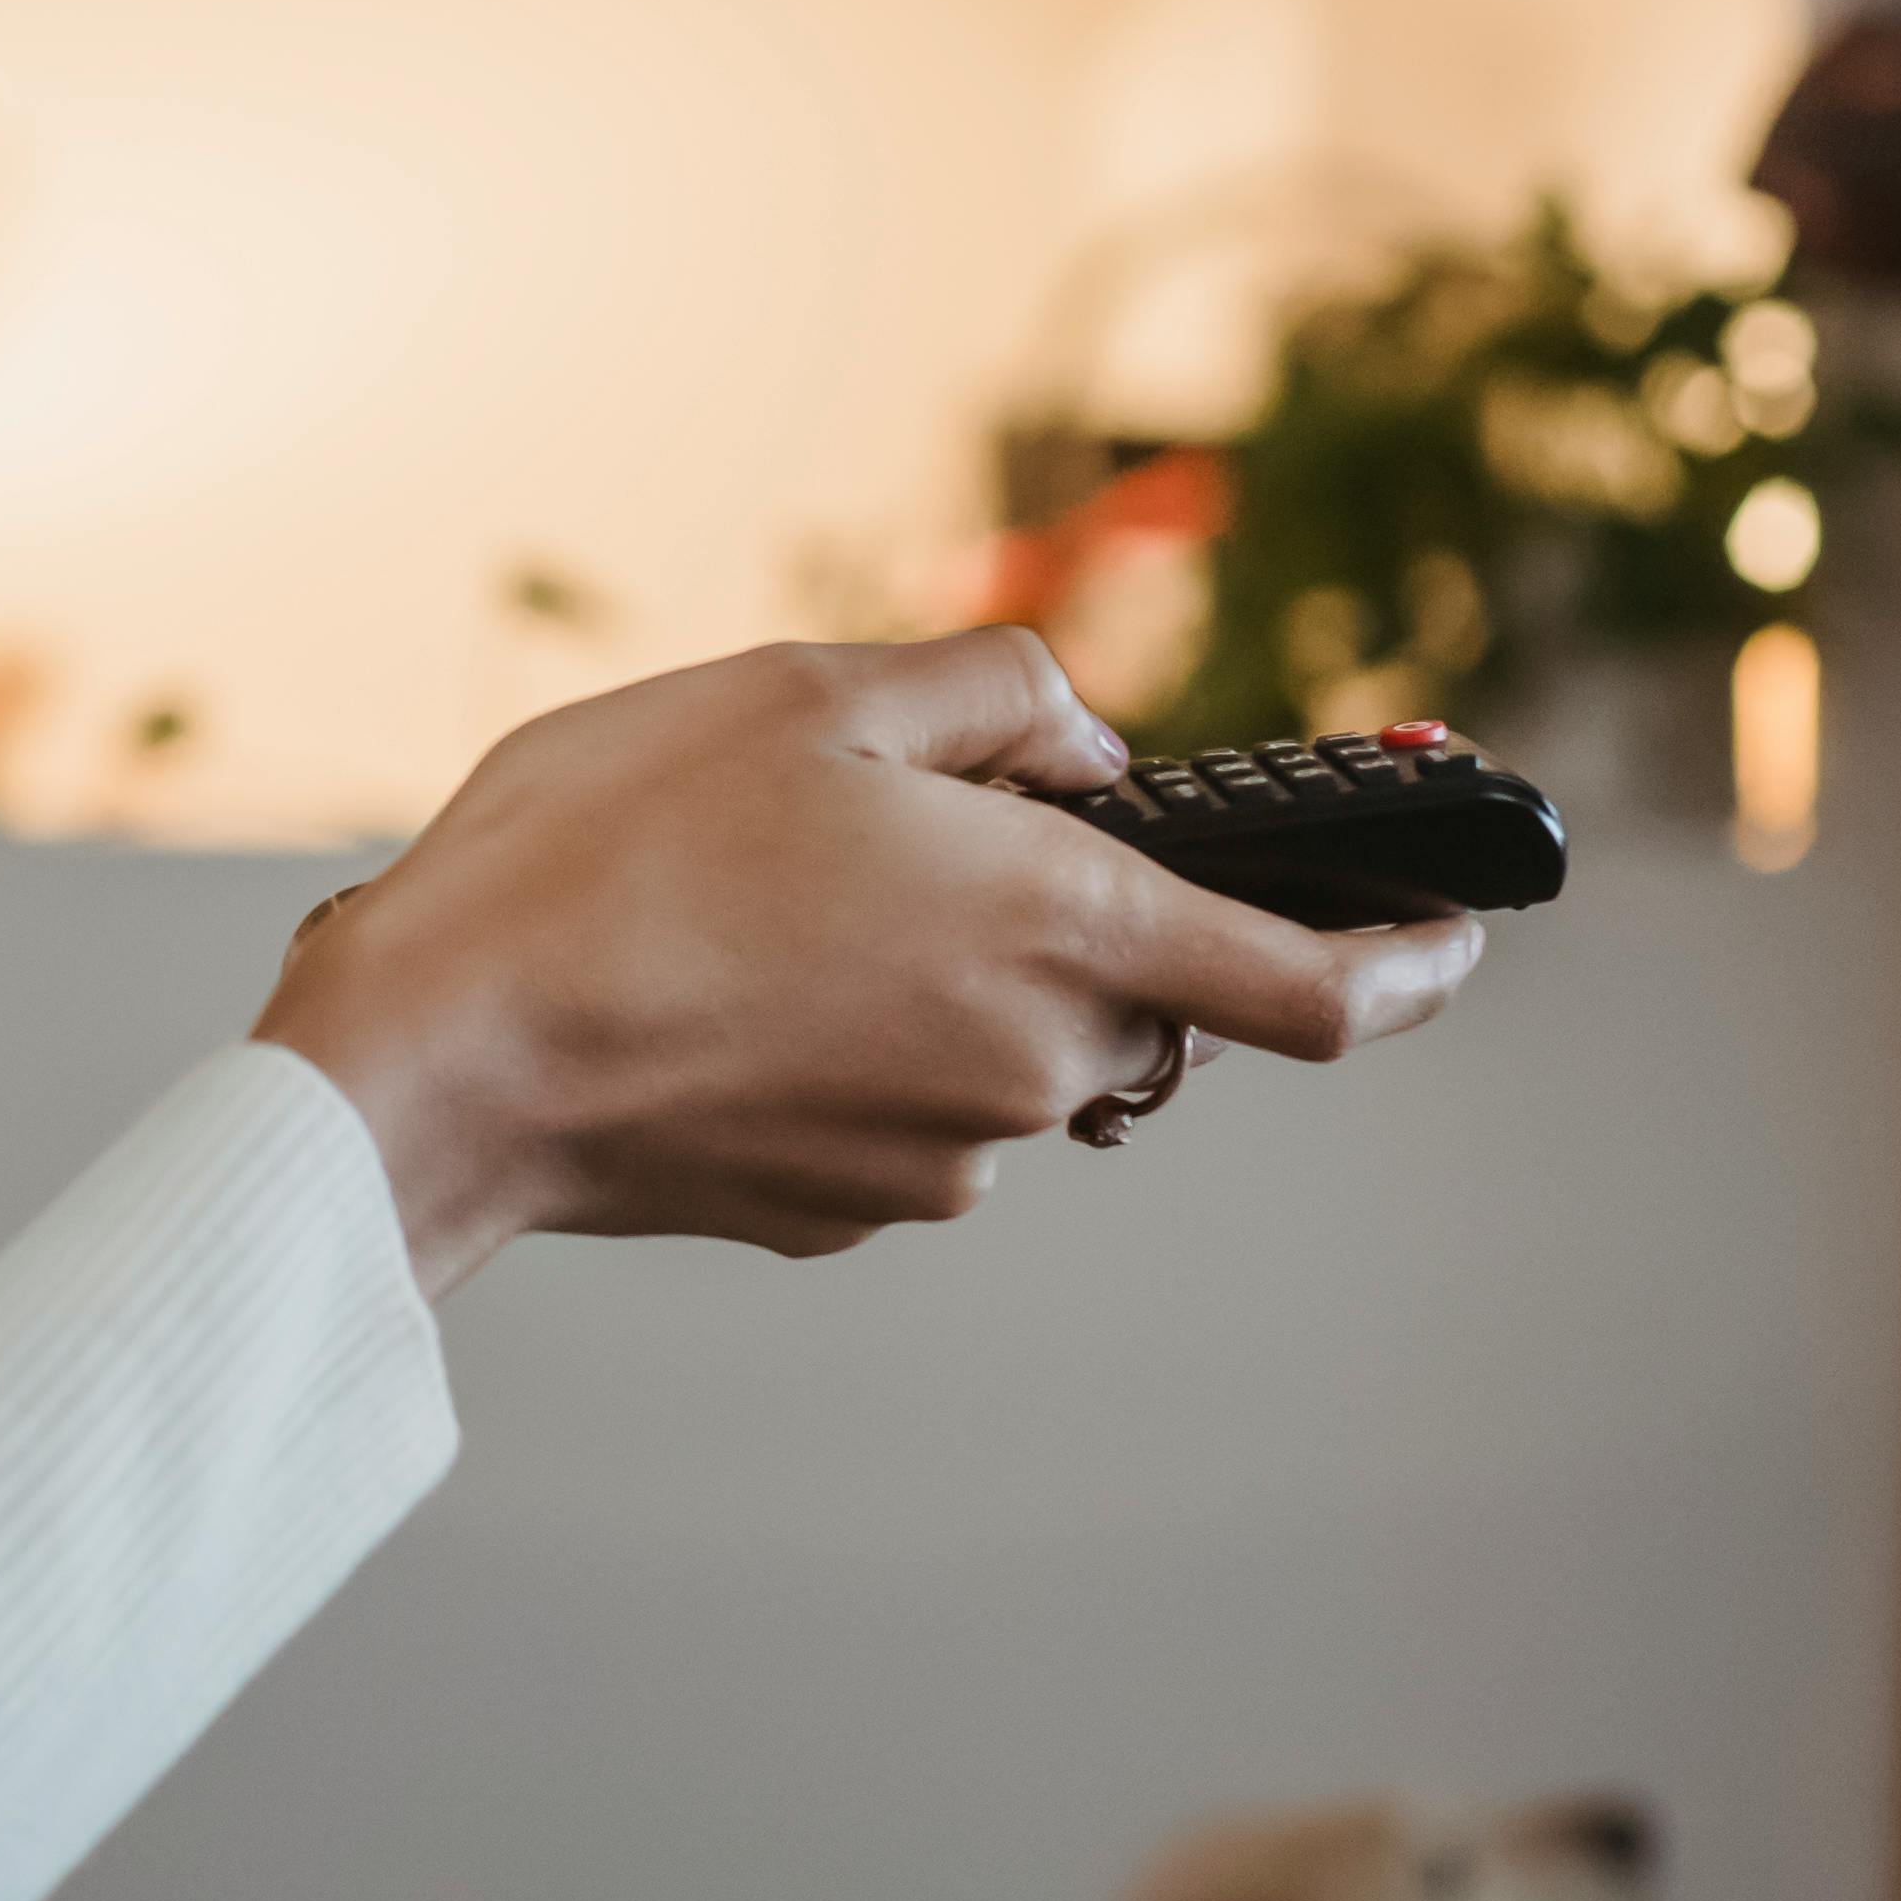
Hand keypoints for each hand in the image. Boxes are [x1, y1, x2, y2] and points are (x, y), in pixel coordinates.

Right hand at [255, 631, 1486, 1297]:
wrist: (443, 1054)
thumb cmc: (618, 851)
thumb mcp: (819, 690)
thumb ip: (1004, 698)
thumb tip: (1088, 754)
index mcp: (1064, 929)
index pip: (1320, 989)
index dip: (1412, 960)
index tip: (1457, 929)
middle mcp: (1034, 1066)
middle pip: (1130, 984)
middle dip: (1066, 902)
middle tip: (910, 819)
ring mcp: (940, 1162)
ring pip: (1004, 1038)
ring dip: (936, 964)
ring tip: (761, 888)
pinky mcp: (845, 1209)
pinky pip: (898, 1099)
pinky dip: (846, 1034)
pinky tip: (719, 978)